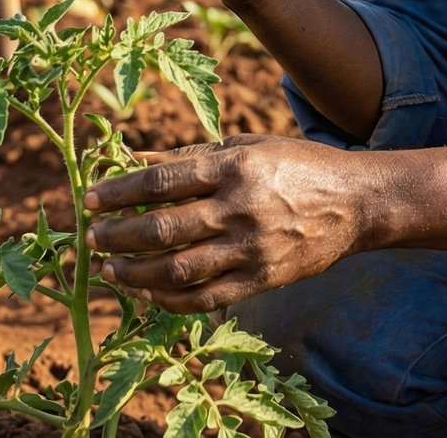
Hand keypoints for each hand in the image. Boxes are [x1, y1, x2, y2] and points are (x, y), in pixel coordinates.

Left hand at [83, 135, 373, 312]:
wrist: (356, 202)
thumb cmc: (297, 166)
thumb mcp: (247, 146)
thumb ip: (190, 154)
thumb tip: (133, 159)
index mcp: (233, 167)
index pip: (160, 182)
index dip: (118, 193)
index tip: (89, 200)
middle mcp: (239, 208)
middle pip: (161, 228)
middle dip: (117, 236)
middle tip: (91, 238)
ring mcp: (251, 248)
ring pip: (178, 268)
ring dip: (135, 272)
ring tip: (110, 269)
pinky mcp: (263, 279)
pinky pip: (207, 298)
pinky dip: (171, 300)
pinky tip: (148, 292)